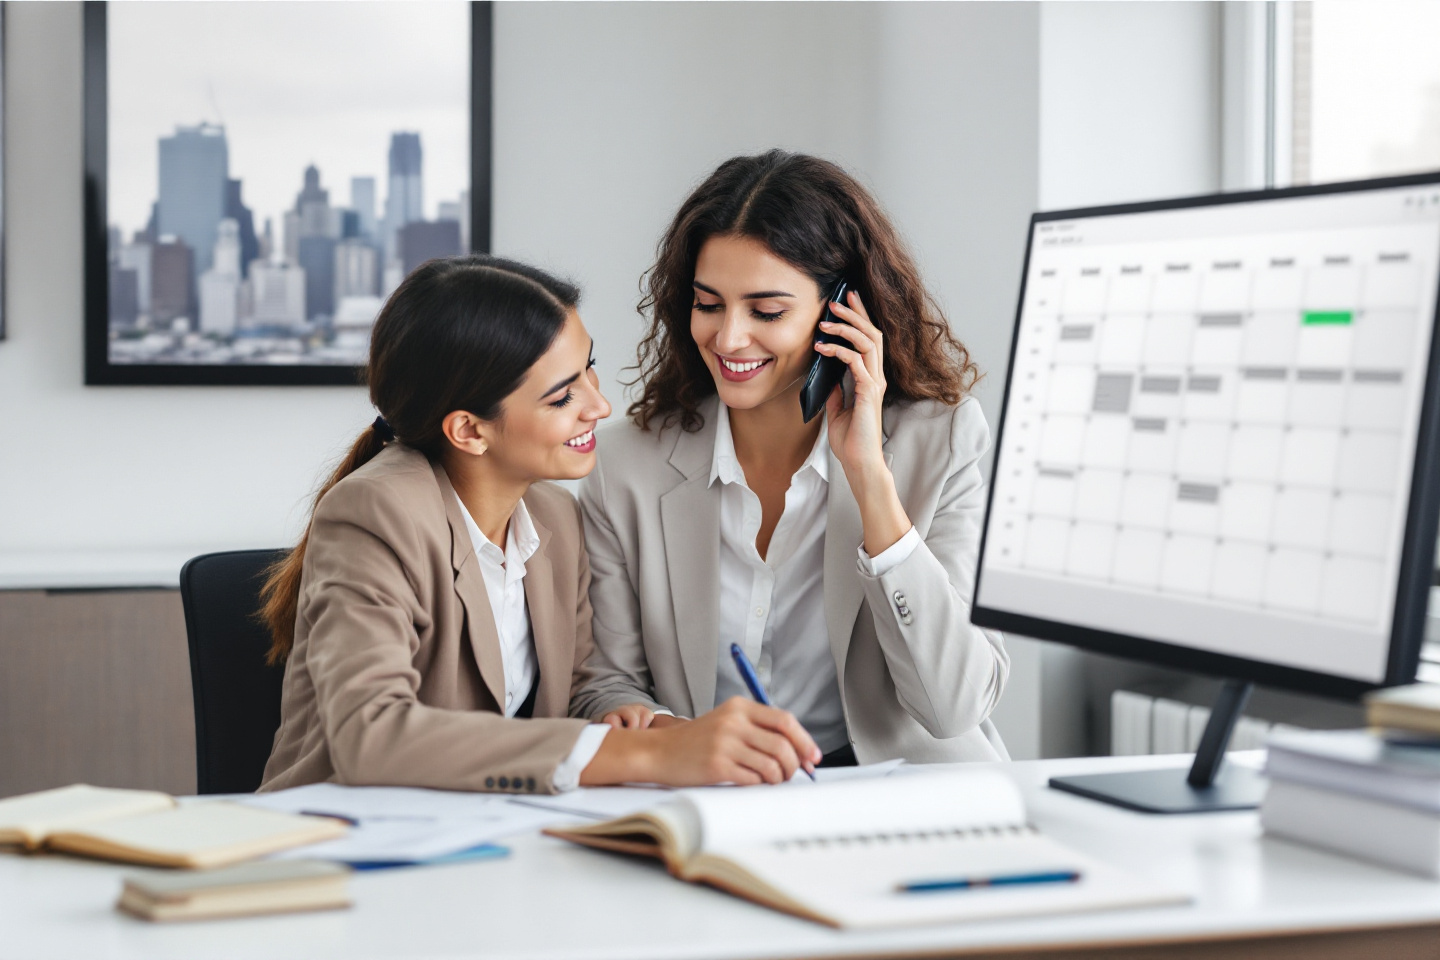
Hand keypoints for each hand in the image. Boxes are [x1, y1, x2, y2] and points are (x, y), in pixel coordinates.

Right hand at [581, 697, 819, 786]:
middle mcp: (734, 722)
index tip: (813, 757)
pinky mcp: (717, 766)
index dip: (804, 740)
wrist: (660, 752)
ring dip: (778, 778)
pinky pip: (753, 779)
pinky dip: (760, 785)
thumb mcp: (727, 722)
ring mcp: (725, 744)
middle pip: (782, 745)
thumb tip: (798, 750)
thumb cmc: (698, 741)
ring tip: (772, 781)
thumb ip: (759, 729)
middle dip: (794, 764)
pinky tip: (753, 783)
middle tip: (792, 775)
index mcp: (740, 707)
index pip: (785, 721)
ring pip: (771, 765)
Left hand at [817, 290, 912, 555]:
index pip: (868, 340)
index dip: (860, 318)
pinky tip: (822, 348)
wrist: (859, 464)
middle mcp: (876, 377)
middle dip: (855, 313)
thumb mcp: (838, 410)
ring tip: (825, 320)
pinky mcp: (869, 393)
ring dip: (846, 327)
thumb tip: (828, 376)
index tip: (848, 300)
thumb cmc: (851, 441)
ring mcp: (875, 384)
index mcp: (871, 379)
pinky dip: (838, 351)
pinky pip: (856, 362)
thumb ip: (837, 391)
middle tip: (837, 298)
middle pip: (872, 334)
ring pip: (867, 342)